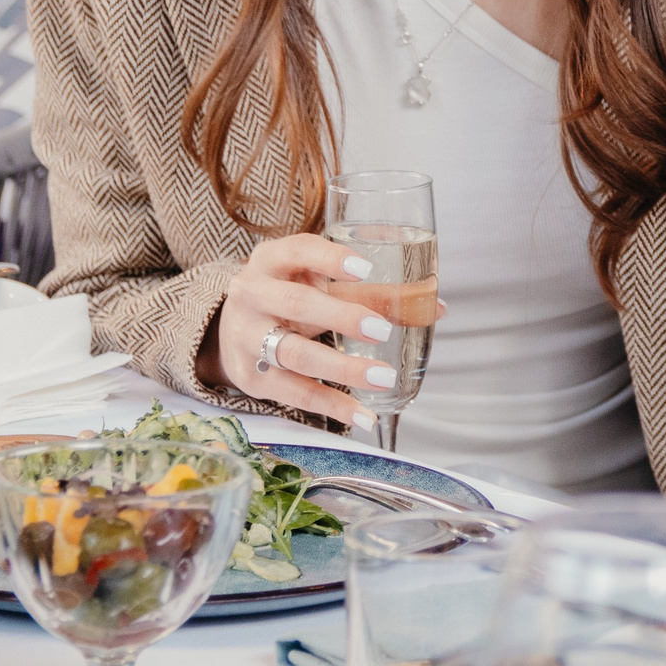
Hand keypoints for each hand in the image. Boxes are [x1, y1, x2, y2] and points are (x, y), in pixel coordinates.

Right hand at [201, 234, 395, 430]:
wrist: (229, 327)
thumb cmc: (289, 296)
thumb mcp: (319, 284)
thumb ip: (373, 294)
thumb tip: (436, 307)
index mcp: (271, 260)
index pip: (298, 251)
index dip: (330, 258)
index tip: (366, 270)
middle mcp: (252, 294)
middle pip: (296, 304)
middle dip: (341, 316)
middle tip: (381, 330)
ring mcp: (246, 336)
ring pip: (293, 353)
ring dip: (342, 368)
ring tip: (383, 377)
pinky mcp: (250, 375)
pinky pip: (294, 392)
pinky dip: (331, 405)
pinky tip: (362, 415)